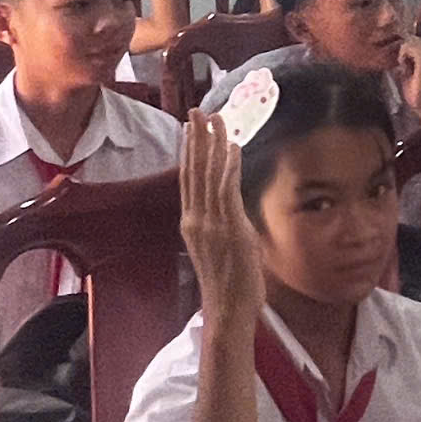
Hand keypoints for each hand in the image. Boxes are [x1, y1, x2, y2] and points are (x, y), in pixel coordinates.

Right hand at [179, 111, 264, 324]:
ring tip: (214, 118)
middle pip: (194, 170)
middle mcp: (196, 219)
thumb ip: (221, 224)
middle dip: (196, 138)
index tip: (191, 128)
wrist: (228, 310)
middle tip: (196, 110)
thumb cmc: (229, 284)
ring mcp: (210, 223)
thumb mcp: (220, 247)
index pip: (188, 179)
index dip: (189, 151)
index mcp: (192, 223)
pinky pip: (227, 190)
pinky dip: (228, 166)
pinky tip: (232, 146)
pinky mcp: (229, 228)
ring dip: (212, 144)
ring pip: (208, 175)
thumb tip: (230, 208)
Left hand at [397, 36, 420, 120]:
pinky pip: (406, 47)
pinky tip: (404, 67)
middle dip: (403, 51)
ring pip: (408, 41)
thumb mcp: (410, 67)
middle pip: (410, 38)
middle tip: (405, 67)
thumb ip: (406, 54)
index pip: (413, 38)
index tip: (404, 62)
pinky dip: (402, 57)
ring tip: (406, 68)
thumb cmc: (417, 89)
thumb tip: (396, 44)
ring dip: (402, 55)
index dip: (404, 48)